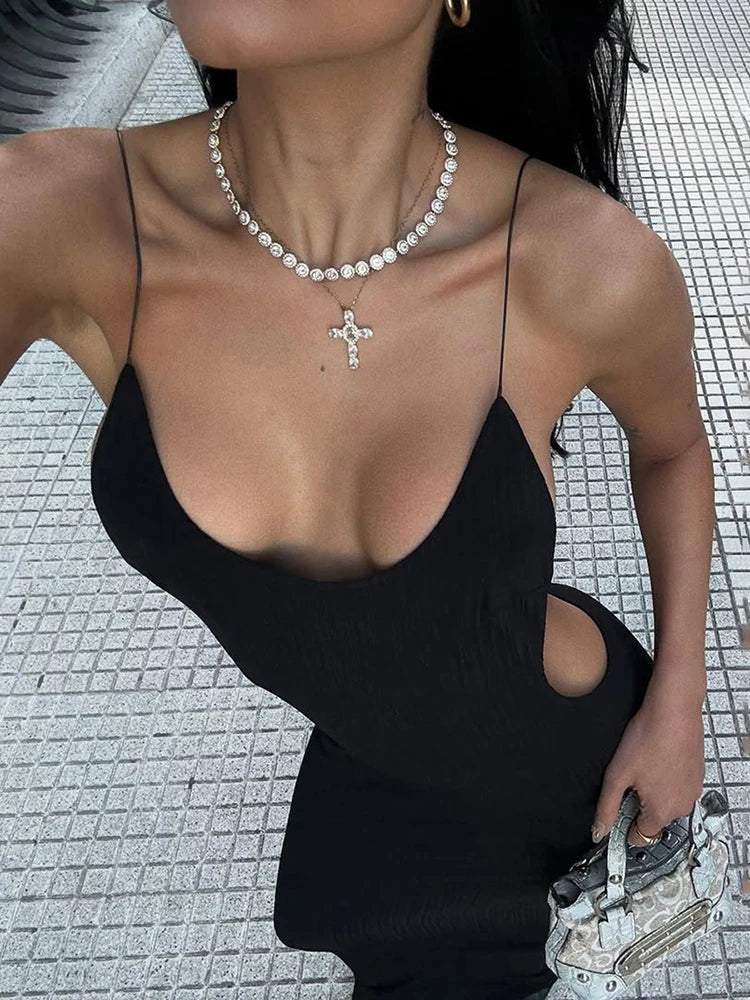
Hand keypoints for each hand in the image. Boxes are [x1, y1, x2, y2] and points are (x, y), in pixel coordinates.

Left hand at [590, 665, 705, 846]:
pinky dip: (666, 778)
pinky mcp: (698, 775)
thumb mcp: (617, 775)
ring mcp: (693, 791)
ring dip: (653, 791)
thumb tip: (598, 832)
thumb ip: (607, 807)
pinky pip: (677, 786)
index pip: (640, 836)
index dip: (625, 824)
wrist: (675, 711)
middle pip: (653, 819)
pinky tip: (657, 759)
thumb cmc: (648, 739)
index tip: (617, 808)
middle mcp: (683, 807)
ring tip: (644, 765)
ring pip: (666, 801)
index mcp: (662, 812)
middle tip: (629, 778)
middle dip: (639, 804)